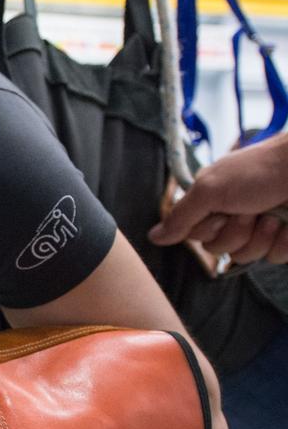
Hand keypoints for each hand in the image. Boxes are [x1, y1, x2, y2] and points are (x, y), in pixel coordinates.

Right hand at [148, 132, 287, 264]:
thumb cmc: (260, 170)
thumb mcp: (210, 190)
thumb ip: (181, 217)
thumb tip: (153, 237)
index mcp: (214, 203)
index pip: (196, 236)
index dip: (208, 229)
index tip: (221, 209)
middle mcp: (235, 216)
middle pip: (219, 250)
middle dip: (236, 233)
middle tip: (250, 209)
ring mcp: (262, 228)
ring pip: (247, 257)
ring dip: (261, 236)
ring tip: (274, 214)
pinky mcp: (285, 238)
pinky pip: (276, 257)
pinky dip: (283, 240)